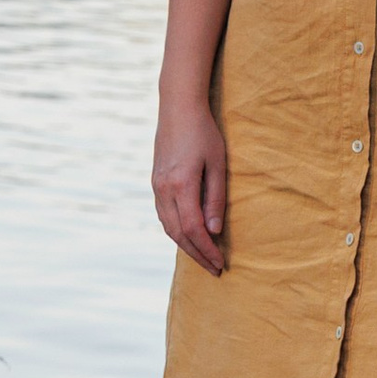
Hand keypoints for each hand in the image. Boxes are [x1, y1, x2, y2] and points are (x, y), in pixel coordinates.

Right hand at [153, 98, 229, 270]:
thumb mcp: (217, 164)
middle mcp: (164, 189)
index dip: (207, 250)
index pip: (193, 229)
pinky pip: (164, 215)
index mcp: (181, 185)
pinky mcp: (155, 183)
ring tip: (203, 257)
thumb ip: (215, 198)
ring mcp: (156, 186)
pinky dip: (176, 231)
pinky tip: (189, 237)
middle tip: (214, 269)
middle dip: (197, 254)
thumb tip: (214, 231)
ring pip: (168, 227)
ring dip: (185, 246)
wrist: (178, 108)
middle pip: (178, 234)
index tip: (221, 263)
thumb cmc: (204, 133)